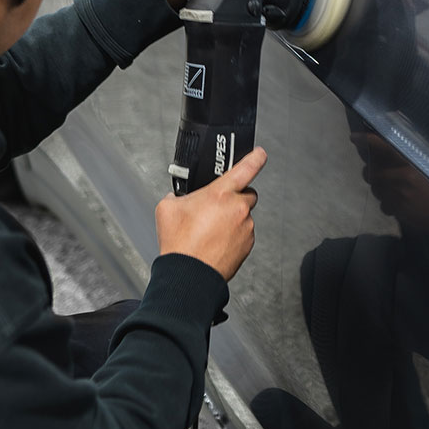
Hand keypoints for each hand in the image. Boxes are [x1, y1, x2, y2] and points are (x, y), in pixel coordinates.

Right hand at [155, 147, 266, 281]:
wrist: (188, 275)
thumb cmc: (180, 244)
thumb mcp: (167, 208)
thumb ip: (177, 195)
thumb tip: (178, 196)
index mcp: (220, 194)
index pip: (246, 168)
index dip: (256, 158)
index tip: (260, 153)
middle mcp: (237, 208)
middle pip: (246, 193)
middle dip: (235, 196)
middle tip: (217, 206)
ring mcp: (245, 227)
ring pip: (244, 215)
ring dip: (232, 218)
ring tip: (211, 229)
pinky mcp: (248, 245)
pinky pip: (244, 233)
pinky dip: (234, 235)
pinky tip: (216, 241)